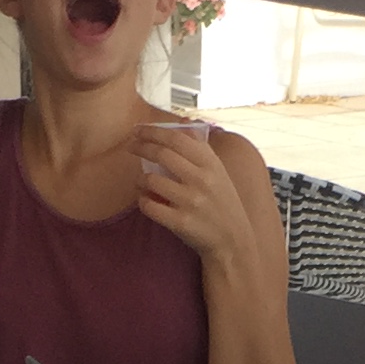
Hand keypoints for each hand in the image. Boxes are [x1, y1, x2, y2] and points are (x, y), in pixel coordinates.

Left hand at [130, 125, 249, 266]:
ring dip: (140, 178)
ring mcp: (191, 201)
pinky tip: (146, 200)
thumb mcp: (219, 172)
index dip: (153, 131)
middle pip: (162, 154)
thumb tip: (183, 122)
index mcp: (211, 164)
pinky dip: (143, 200)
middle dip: (141, 147)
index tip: (138, 130)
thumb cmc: (222, 204)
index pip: (177, 138)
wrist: (233, 241)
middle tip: (131, 147)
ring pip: (152, 179)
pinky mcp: (181, 222)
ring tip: (140, 180)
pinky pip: (149, 205)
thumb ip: (201, 149)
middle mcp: (202, 179)